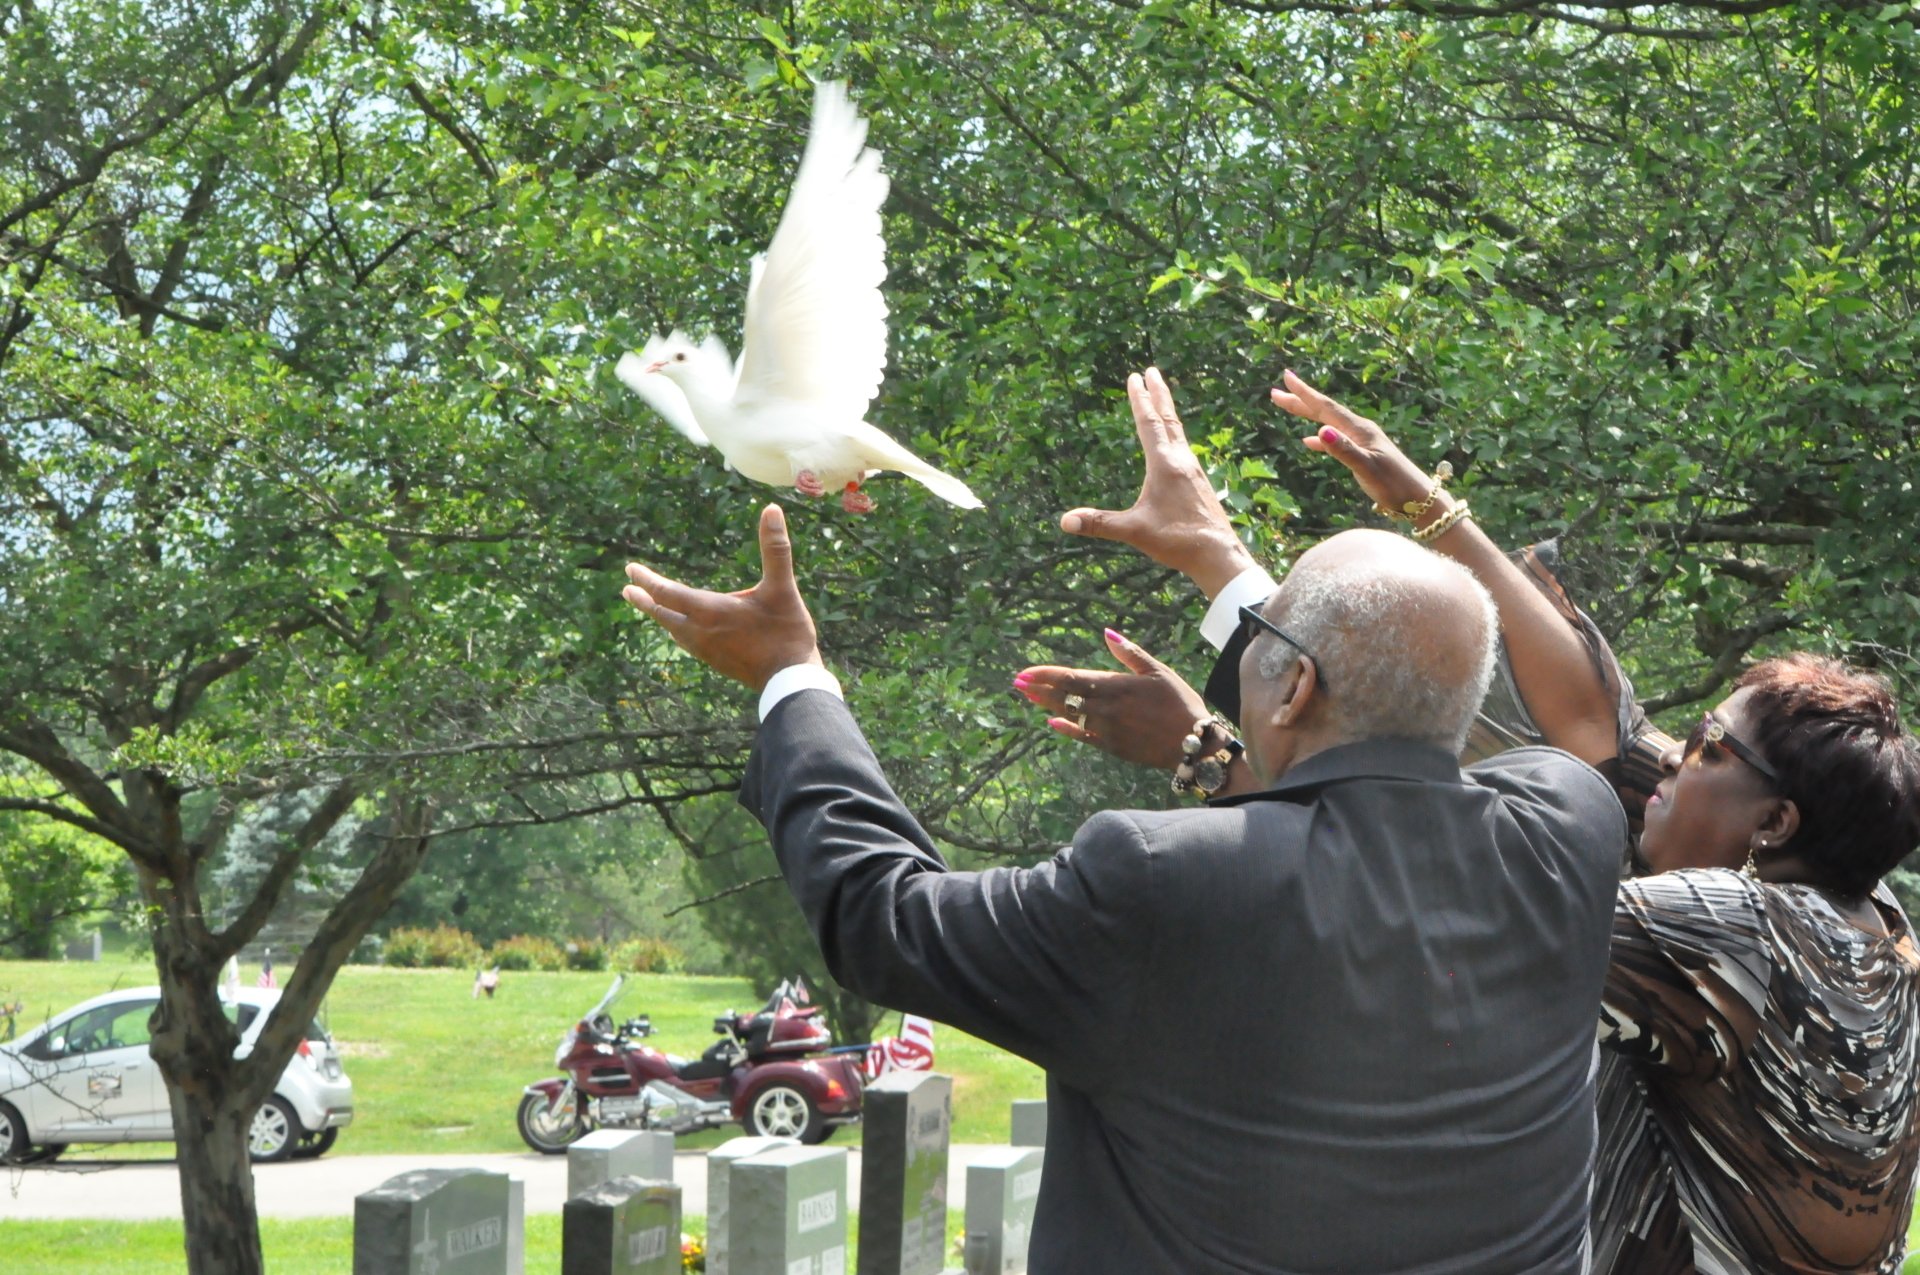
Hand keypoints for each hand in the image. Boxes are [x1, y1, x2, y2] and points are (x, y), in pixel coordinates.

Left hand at [623, 504, 823, 690]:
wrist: (791, 681)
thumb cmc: (787, 632)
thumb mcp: (782, 587)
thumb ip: (775, 548)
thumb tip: (771, 509)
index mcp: (709, 610)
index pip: (666, 592)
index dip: (646, 579)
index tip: (630, 569)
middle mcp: (699, 631)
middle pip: (661, 613)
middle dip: (644, 599)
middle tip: (627, 589)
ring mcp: (705, 650)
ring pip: (672, 629)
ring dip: (659, 614)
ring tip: (650, 606)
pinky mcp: (715, 661)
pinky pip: (685, 641)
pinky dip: (675, 629)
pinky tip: (682, 631)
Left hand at [1013, 629, 1208, 770]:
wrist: (1192, 744)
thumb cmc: (1179, 703)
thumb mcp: (1158, 672)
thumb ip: (1130, 653)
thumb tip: (1106, 633)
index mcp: (1116, 685)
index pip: (1071, 678)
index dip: (1046, 674)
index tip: (1025, 671)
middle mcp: (1105, 707)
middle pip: (1064, 696)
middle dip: (1038, 688)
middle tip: (1017, 683)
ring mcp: (1106, 729)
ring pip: (1069, 714)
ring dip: (1047, 704)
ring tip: (1028, 697)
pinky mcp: (1111, 746)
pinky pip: (1082, 736)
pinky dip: (1066, 728)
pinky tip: (1052, 722)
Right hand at [1060, 367, 1254, 598]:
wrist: (1219, 555)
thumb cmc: (1178, 540)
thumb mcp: (1134, 531)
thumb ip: (1100, 523)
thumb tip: (1065, 522)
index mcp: (1165, 464)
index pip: (1149, 424)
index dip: (1140, 399)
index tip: (1135, 377)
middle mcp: (1182, 461)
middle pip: (1168, 420)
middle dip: (1159, 394)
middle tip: (1152, 371)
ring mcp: (1193, 471)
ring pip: (1179, 433)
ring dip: (1168, 412)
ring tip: (1162, 401)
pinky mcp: (1199, 483)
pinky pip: (1184, 448)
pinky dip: (1175, 435)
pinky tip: (1174, 445)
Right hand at [1271, 369, 1434, 513]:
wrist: (1418, 498)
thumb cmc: (1394, 485)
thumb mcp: (1367, 468)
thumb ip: (1344, 450)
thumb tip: (1319, 431)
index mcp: (1359, 430)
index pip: (1326, 408)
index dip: (1305, 393)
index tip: (1286, 376)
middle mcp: (1360, 430)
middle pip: (1324, 411)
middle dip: (1300, 400)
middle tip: (1276, 391)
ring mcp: (1361, 441)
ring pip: (1328, 423)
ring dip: (1307, 415)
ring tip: (1289, 407)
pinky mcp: (1362, 453)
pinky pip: (1335, 440)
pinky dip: (1319, 439)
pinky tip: (1309, 441)